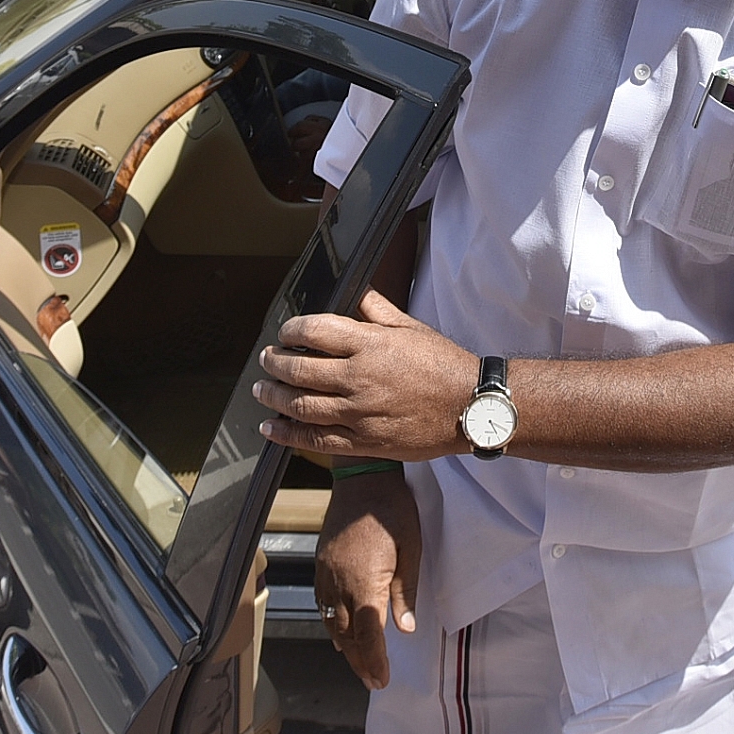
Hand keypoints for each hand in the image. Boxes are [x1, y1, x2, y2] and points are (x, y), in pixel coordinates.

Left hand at [256, 291, 475, 458]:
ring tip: (262, 391)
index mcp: (371, 344)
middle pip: (299, 369)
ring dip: (273, 397)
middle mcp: (360, 378)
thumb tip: (355, 291)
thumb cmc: (444, 365)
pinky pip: (316, 440)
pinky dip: (287, 435)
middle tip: (266, 359)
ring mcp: (360, 413)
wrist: (471, 408)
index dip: (291, 331)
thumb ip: (376, 309)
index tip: (285, 333)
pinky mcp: (364, 442)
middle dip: (274, 363)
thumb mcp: (411, 328)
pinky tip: (271, 428)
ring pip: (300, 405)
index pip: (314, 331)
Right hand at [315, 470, 419, 688]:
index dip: (374, 661)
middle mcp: (340, 584)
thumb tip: (404, 629)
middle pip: (346, 636)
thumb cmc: (391, 509)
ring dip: (345, 647)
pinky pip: (322, 604)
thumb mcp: (410, 548)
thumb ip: (405, 591)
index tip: (382, 680)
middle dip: (360, 662)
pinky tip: (338, 631)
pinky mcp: (321, 564)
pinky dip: (330, 624)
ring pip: (330, 622)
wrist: (361, 479)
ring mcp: (326, 574)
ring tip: (359, 663)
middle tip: (373, 681)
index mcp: (365, 582)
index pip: (368, 635)